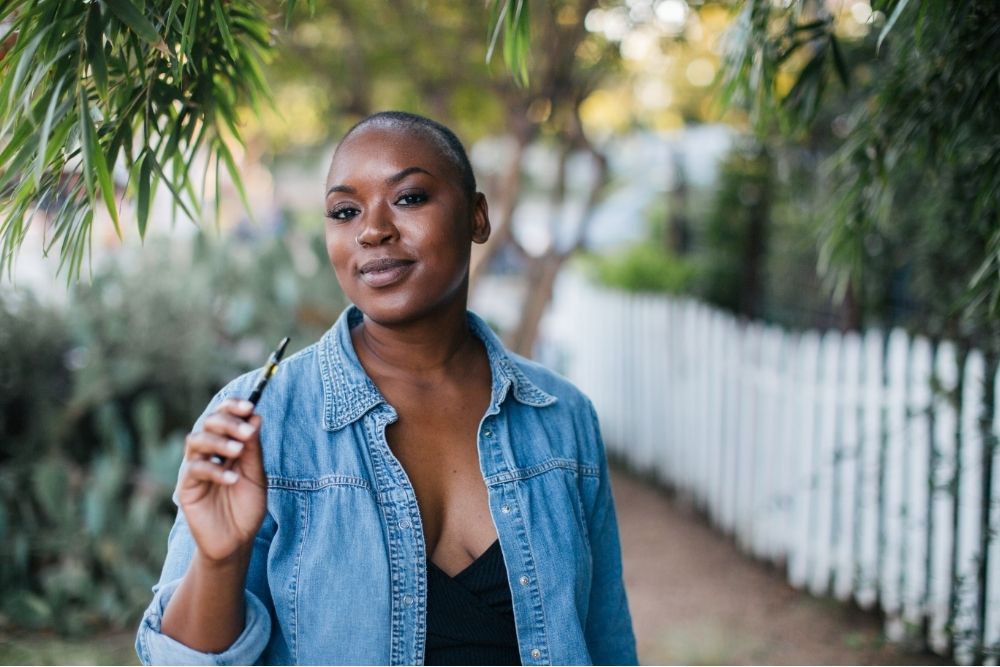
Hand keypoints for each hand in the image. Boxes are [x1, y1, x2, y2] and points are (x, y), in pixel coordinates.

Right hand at [177, 399, 266, 562]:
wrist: (237, 541)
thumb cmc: (247, 507)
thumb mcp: (256, 476)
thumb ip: (254, 449)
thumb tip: (255, 416)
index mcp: (226, 446)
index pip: (224, 416)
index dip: (233, 406)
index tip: (249, 406)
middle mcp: (208, 453)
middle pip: (208, 423)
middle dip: (227, 422)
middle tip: (246, 431)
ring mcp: (195, 468)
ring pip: (196, 441)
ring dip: (218, 441)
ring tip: (238, 450)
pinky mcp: (186, 487)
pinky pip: (194, 470)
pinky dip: (214, 470)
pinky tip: (232, 479)